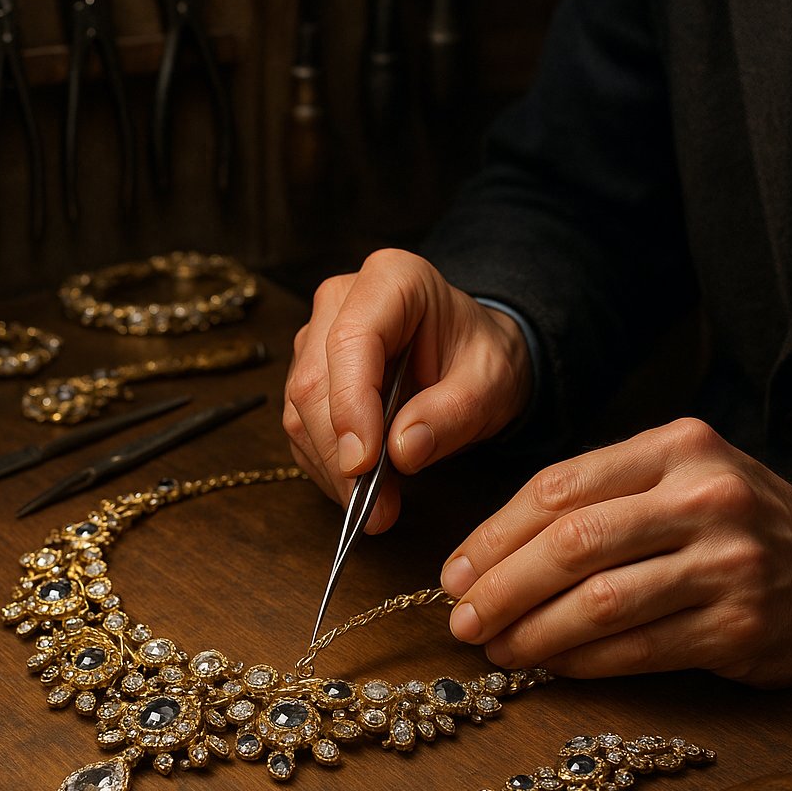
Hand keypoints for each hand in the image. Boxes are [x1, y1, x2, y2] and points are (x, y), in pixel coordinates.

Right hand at [283, 249, 532, 531]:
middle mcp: (340, 303)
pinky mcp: (309, 378)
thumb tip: (401, 451)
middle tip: (376, 510)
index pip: (350, 342)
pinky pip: (303, 430)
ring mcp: (317, 340)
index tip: (364, 464)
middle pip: (314, 383)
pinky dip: (328, 469)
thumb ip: (451, 414)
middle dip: (340, 453)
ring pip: (300, 412)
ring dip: (332, 469)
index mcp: (391, 280)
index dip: (350, 406)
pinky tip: (361, 493)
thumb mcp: (491, 385)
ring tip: (376, 510)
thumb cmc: (483, 359)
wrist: (473, 358)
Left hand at [441, 417, 791, 687]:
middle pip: (571, 544)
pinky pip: (637, 650)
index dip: (492, 536)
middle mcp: (704, 497)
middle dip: (501, 588)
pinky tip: (549, 666)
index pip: (557, 489)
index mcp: (674, 447)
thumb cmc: (731, 523)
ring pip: (599, 602)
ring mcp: (728, 562)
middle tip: (463, 620)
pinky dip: (581, 662)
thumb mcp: (676, 480)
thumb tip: (488, 555)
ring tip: (496, 649)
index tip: (455, 573)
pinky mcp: (740, 626)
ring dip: (533, 633)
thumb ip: (596, 501)